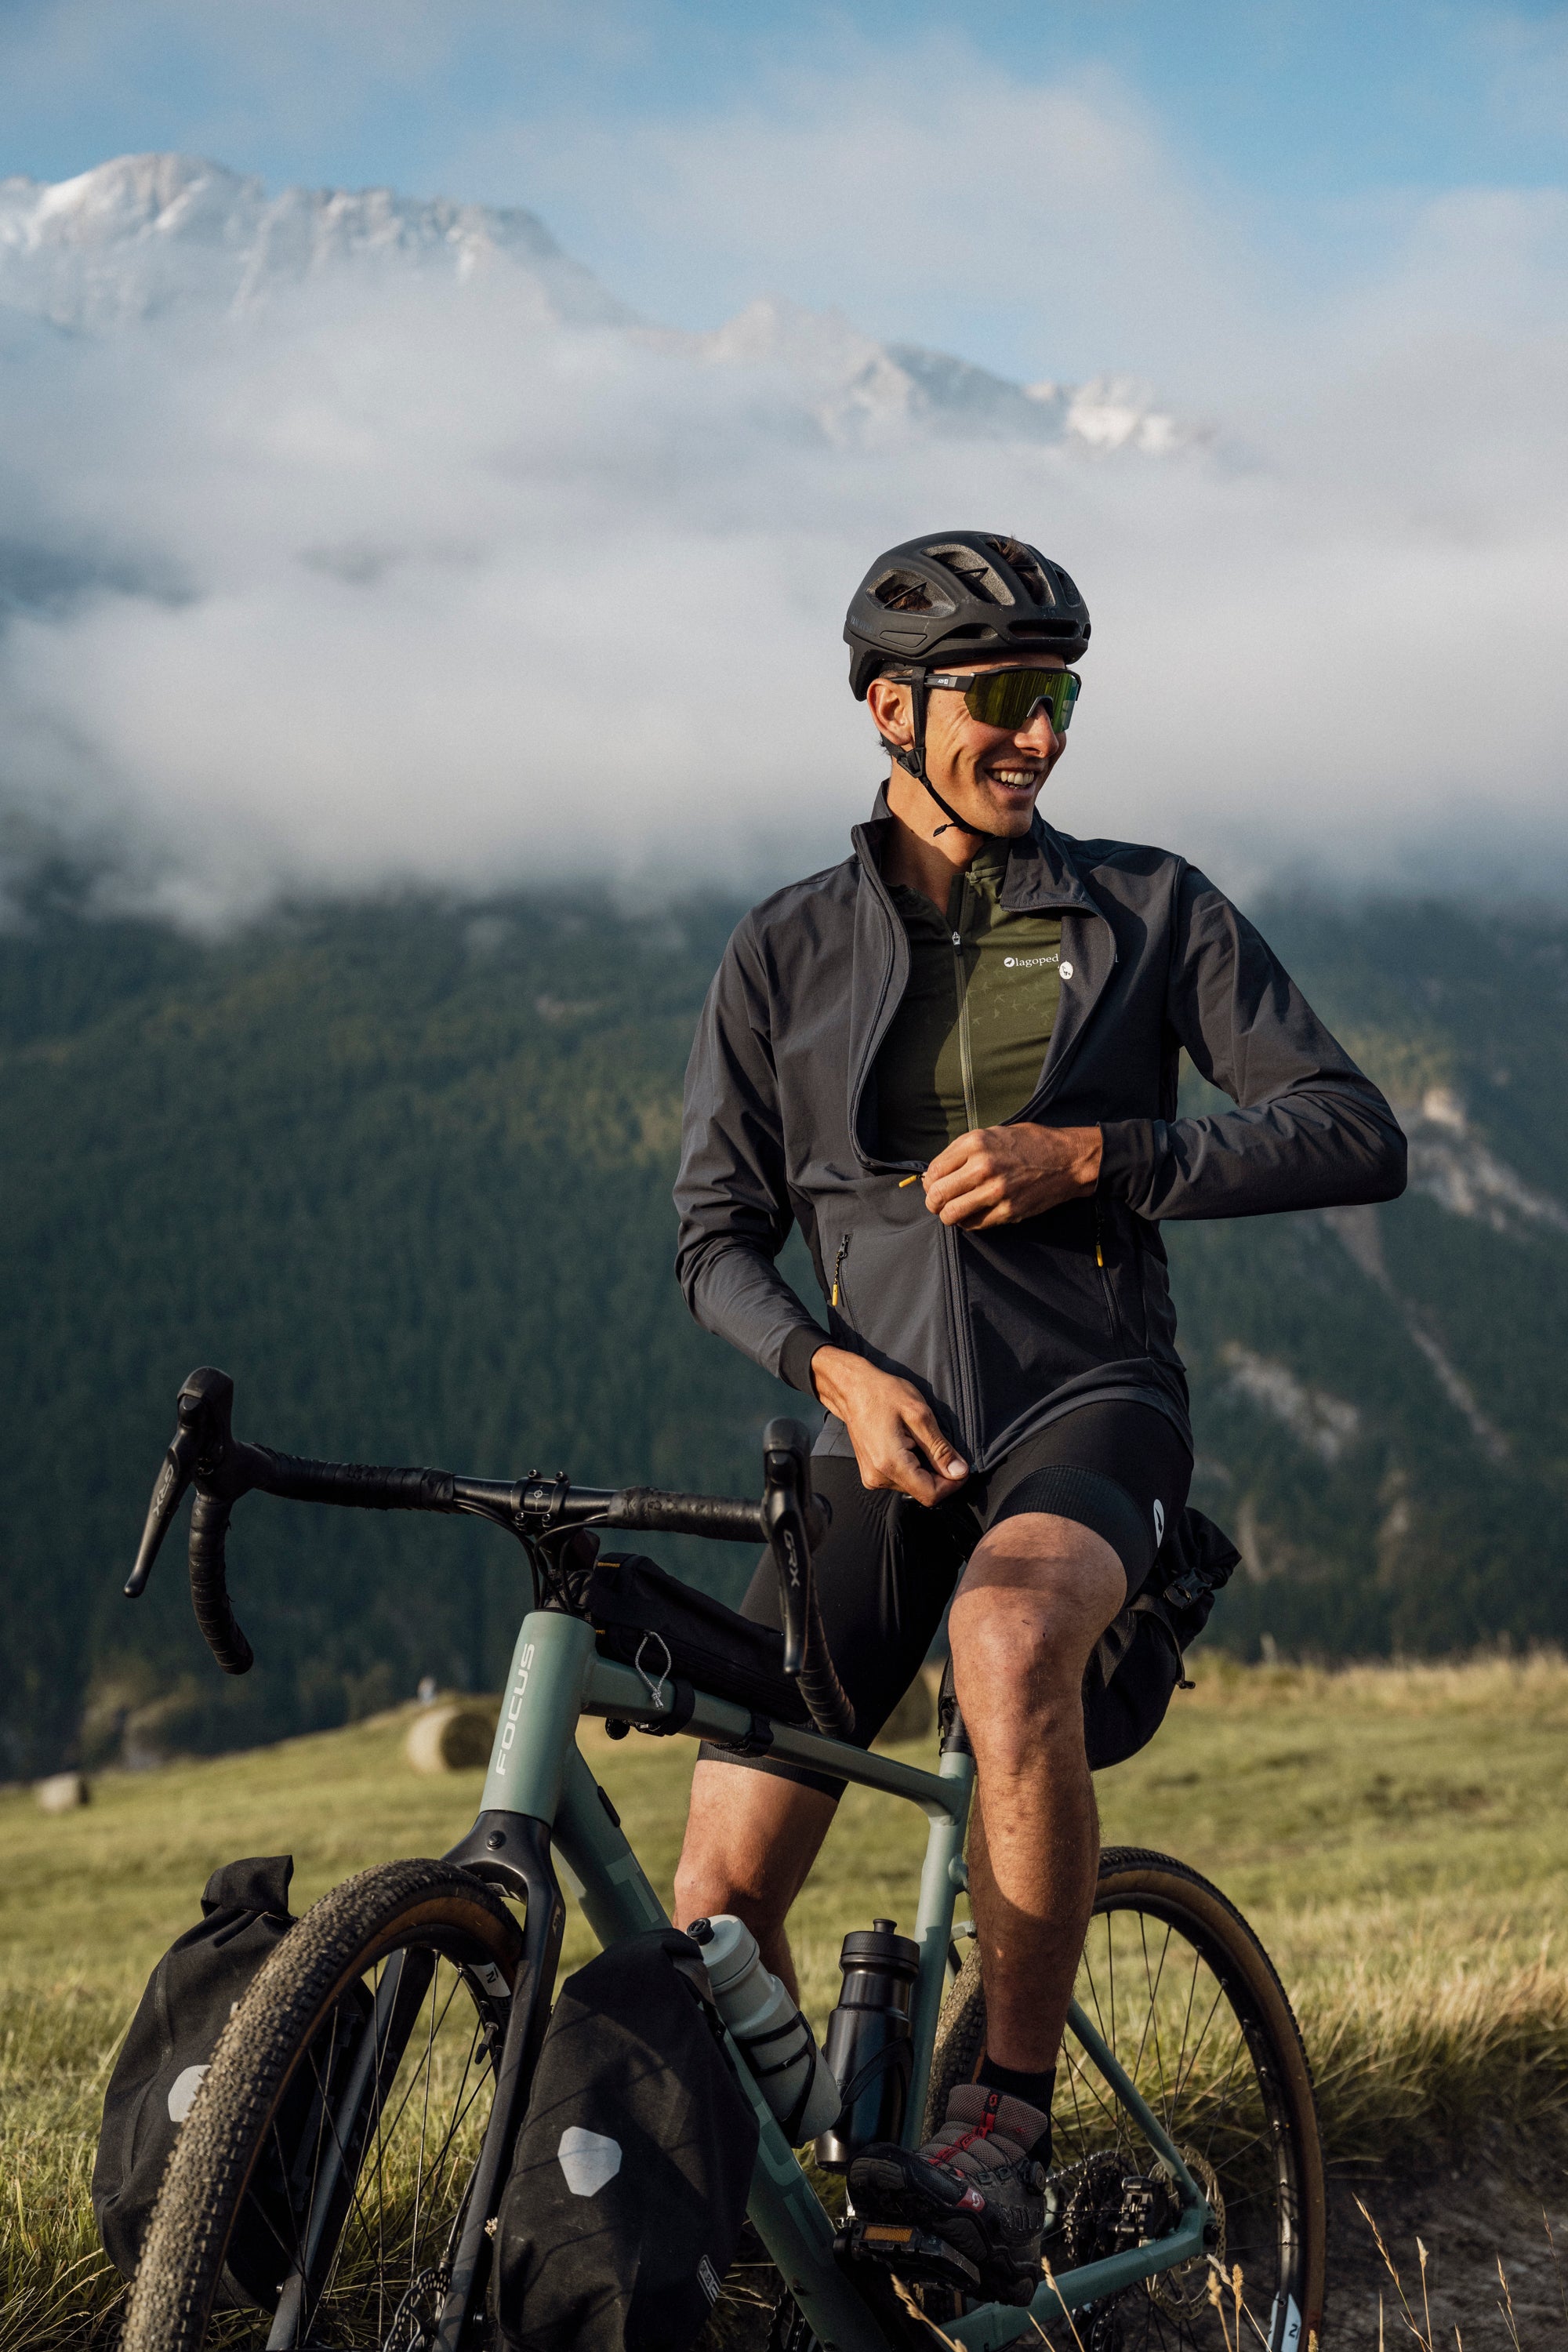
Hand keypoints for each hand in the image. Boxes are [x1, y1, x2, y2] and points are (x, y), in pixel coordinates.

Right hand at [808, 1346, 968, 1507]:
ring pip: (913, 1486)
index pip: (931, 1494)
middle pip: (923, 1492)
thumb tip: (959, 1472)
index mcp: (891, 1464)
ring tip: (917, 1440)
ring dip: (924, 1468)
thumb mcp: (919, 1415)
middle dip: (938, 1473)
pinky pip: (901, 1480)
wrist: (852, 1390)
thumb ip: (940, 1449)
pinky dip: (912, 1467)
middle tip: (937, 1444)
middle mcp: (879, 1478)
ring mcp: (872, 1478)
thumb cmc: (882, 1395)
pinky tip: (907, 1444)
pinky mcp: (871, 1475)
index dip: (952, 1484)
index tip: (960, 1466)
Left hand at [922, 1123, 1102, 1229]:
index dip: (930, 1182)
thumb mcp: (993, 1133)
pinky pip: (974, 1224)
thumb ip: (963, 1151)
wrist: (1068, 1159)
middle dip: (933, 1202)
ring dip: (948, 1216)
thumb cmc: (1030, 1143)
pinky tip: (974, 1214)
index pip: (934, 1171)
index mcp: (975, 1143)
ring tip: (953, 1212)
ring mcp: (996, 1191)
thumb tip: (935, 1173)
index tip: (935, 1186)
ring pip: (951, 1213)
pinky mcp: (1008, 1211)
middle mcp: (983, 1166)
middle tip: (938, 1203)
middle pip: (937, 1194)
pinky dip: (968, 1223)